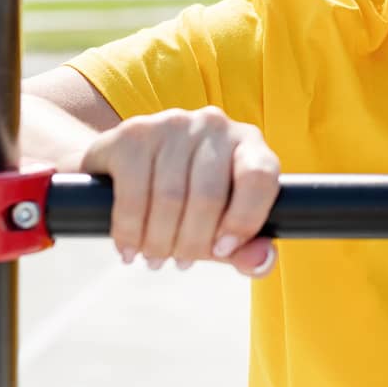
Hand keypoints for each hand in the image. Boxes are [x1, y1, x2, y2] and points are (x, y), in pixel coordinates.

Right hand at [75, 106, 280, 278]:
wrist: (126, 166)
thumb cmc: (188, 200)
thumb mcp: (222, 225)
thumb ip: (247, 249)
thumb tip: (261, 260)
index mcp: (247, 143)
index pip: (259, 176)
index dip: (244, 220)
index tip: (222, 251)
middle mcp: (213, 125)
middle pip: (209, 196)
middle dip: (192, 243)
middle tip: (180, 262)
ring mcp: (172, 124)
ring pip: (169, 198)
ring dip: (159, 243)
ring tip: (154, 257)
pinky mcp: (132, 133)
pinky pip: (132, 193)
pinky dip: (129, 231)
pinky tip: (129, 248)